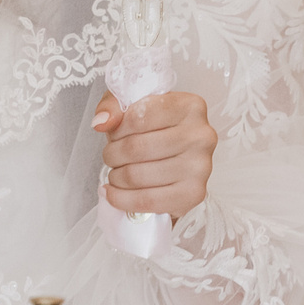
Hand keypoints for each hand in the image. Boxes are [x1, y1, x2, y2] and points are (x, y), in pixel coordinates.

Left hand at [91, 89, 216, 218]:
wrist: (175, 153)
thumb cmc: (154, 126)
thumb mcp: (132, 104)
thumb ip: (113, 106)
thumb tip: (102, 123)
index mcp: (190, 107)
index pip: (139, 117)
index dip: (117, 129)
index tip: (113, 134)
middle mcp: (201, 136)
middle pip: (137, 148)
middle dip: (113, 155)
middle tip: (110, 156)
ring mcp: (201, 167)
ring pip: (138, 175)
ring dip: (116, 176)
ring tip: (114, 173)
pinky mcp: (194, 194)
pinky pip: (148, 201)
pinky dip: (123, 199)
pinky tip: (113, 193)